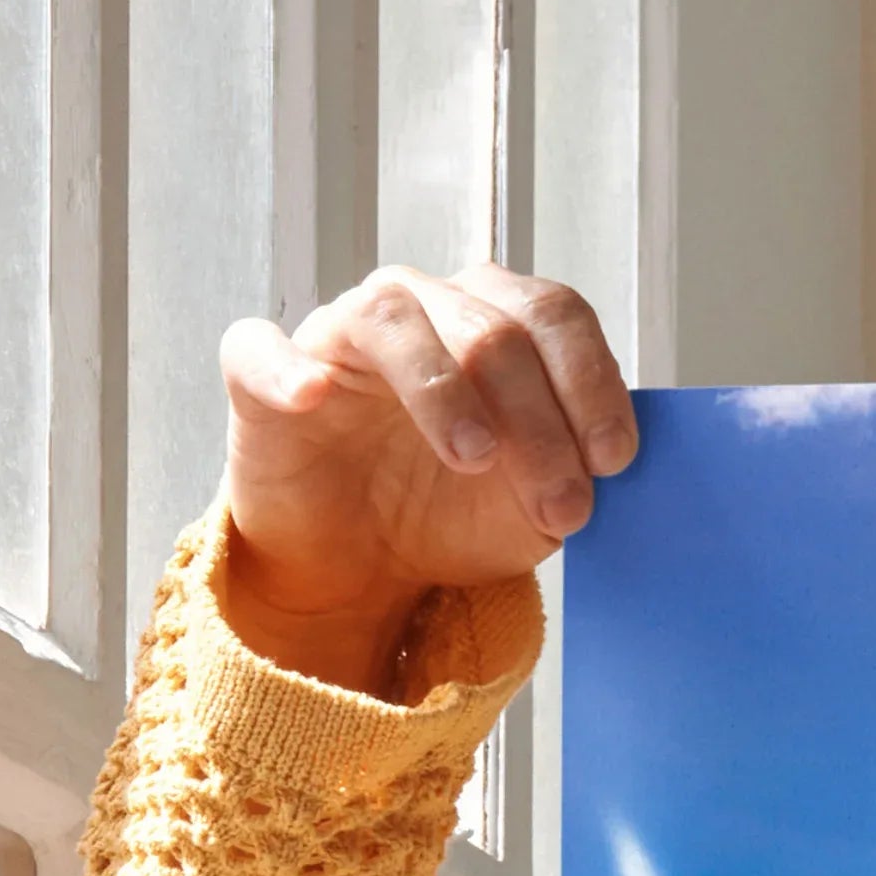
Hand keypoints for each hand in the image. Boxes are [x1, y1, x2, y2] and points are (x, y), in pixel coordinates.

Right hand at [215, 266, 635, 693]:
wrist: (362, 566)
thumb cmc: (450, 514)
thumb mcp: (533, 508)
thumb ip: (573, 474)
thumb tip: (605, 464)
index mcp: (495, 322)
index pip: (554, 315)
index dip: (591, 382)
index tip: (614, 460)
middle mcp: (422, 309)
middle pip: (491, 327)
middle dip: (539, 421)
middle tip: (561, 504)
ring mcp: (340, 335)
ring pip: (393, 319)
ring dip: (443, 390)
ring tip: (475, 458)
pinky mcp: (262, 375)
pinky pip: (261, 349)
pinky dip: (287, 369)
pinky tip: (313, 397)